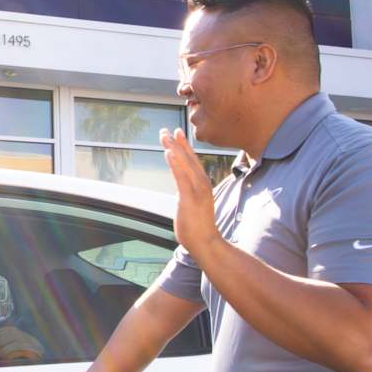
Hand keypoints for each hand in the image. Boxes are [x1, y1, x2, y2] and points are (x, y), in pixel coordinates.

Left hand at [159, 128, 220, 261]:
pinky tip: (169, 153)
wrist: (206, 242)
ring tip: (164, 136)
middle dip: (177, 143)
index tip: (176, 132)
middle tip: (166, 130)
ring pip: (184, 164)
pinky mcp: (190, 198)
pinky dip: (176, 164)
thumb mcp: (193, 203)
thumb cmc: (199, 225)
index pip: (192, 161)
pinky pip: (181, 177)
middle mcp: (202, 183)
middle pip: (188, 158)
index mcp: (202, 184)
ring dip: (174, 148)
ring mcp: (197, 190)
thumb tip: (180, 186)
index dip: (184, 146)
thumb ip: (187, 192)